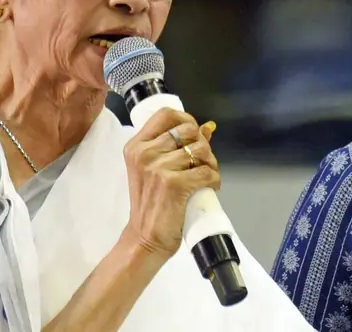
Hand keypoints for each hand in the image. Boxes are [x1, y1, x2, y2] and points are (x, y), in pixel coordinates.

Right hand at [120, 108, 219, 260]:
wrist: (144, 237)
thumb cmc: (150, 203)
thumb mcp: (153, 169)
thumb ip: (176, 147)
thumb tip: (208, 127)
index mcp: (136, 146)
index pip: (166, 114)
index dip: (186, 119)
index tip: (194, 134)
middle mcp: (145, 153)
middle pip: (188, 129)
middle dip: (202, 144)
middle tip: (202, 161)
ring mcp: (159, 168)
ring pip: (201, 150)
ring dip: (210, 162)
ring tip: (206, 175)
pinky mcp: (174, 184)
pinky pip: (207, 171)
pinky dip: (214, 179)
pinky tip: (210, 185)